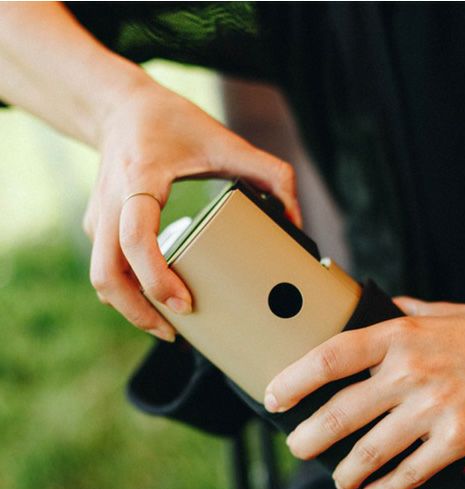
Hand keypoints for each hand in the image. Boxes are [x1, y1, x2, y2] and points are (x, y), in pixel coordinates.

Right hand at [85, 78, 300, 340]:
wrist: (118, 109)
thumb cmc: (171, 122)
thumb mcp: (226, 139)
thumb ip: (270, 173)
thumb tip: (296, 220)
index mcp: (140, 179)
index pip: (136, 238)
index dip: (157, 279)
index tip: (185, 304)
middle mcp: (111, 203)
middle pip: (107, 275)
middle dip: (139, 313)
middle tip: (177, 333)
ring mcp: (99, 217)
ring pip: (102, 279)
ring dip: (132, 310)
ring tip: (169, 327)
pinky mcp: (98, 226)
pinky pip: (107, 270)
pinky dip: (128, 294)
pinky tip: (157, 302)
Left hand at [265, 298, 464, 488]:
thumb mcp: (433, 310)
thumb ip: (394, 313)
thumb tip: (361, 312)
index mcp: (398, 336)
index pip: (330, 358)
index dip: (294, 380)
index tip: (274, 398)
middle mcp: (410, 373)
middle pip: (341, 413)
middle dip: (308, 438)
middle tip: (296, 448)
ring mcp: (434, 409)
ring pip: (371, 451)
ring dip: (344, 471)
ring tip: (335, 478)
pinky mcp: (458, 438)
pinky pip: (411, 473)